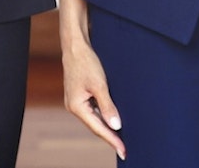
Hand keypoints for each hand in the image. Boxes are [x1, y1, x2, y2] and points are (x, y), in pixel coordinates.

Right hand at [61, 40, 124, 158]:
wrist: (76, 47)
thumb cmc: (86, 63)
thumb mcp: (100, 84)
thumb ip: (107, 106)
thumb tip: (116, 126)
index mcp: (77, 107)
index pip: (98, 128)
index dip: (112, 140)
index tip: (123, 151)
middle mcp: (74, 107)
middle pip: (95, 126)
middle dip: (110, 137)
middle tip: (124, 148)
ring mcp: (76, 102)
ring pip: (95, 119)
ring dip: (107, 127)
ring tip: (121, 138)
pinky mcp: (80, 96)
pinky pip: (93, 110)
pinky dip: (103, 116)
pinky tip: (113, 119)